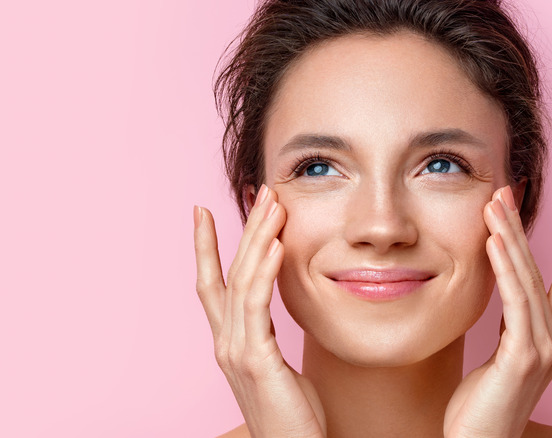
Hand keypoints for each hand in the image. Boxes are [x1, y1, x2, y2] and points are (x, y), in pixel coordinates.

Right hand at [193, 185, 325, 437]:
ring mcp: (236, 350)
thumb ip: (270, 335)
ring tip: (273, 205)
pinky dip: (266, 272)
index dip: (206, 248)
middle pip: (228, 273)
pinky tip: (277, 245)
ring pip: (242, 282)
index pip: (212, 285)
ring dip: (258, 239)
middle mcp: (225, 342)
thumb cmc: (293, 413)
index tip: (203, 212)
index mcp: (230, 341)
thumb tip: (277, 306)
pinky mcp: (255, 359)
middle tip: (259, 192)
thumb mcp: (278, 365)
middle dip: (242, 230)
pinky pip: (259, 305)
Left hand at [443, 186, 551, 436]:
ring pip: (528, 281)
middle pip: (543, 271)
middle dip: (525, 229)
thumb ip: (510, 323)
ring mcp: (544, 350)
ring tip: (495, 204)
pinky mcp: (523, 358)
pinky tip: (494, 243)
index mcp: (551, 338)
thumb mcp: (500, 355)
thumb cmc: (482, 405)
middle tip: (508, 190)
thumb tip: (505, 287)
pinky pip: (515, 303)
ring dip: (510, 239)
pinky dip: (505, 269)